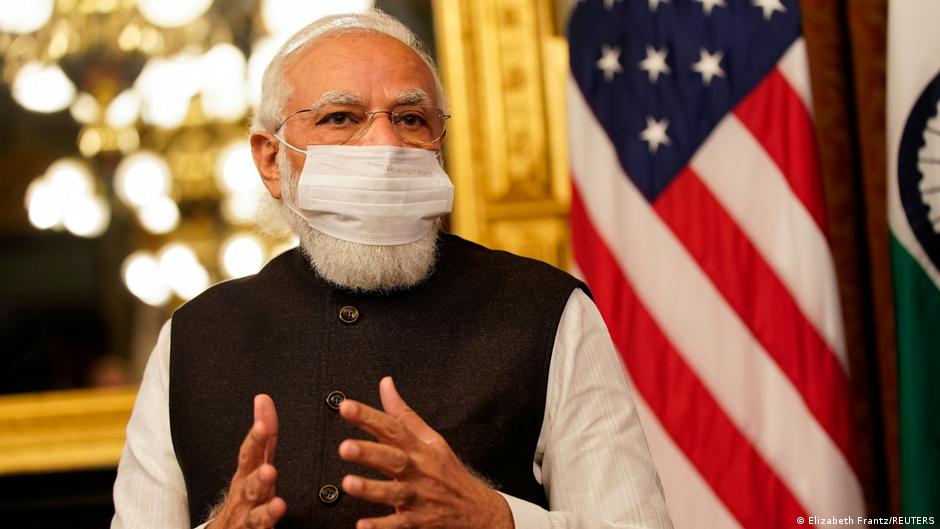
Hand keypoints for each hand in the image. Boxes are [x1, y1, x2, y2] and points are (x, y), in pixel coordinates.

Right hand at [206, 394, 286, 528]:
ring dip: (266, 510)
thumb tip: (263, 399)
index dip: (255, 439)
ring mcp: (248, 517)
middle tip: (269, 470)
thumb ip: (263, 434)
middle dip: (258, 478)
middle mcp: (244, 495)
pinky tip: (277, 521)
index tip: (262, 425)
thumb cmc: (245, 492)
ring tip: (278, 505)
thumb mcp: (254, 461)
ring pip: (255, 515)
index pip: (249, 453)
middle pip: (249, 486)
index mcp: (246, 474)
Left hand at [338, 377, 513, 528]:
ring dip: (371, 488)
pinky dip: (381, 527)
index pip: (392, 427)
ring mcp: (418, 497)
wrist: (478, 510)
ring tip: (349, 483)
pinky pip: (398, 525)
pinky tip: (363, 526)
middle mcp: (418, 470)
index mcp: (419, 448)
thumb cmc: (448, 472)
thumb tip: (385, 384)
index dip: (368, 417)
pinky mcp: (417, 521)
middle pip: (392, 458)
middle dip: (369, 452)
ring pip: (393, 491)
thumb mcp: (430, 439)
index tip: (346, 407)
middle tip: (345, 447)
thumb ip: (403, 413)